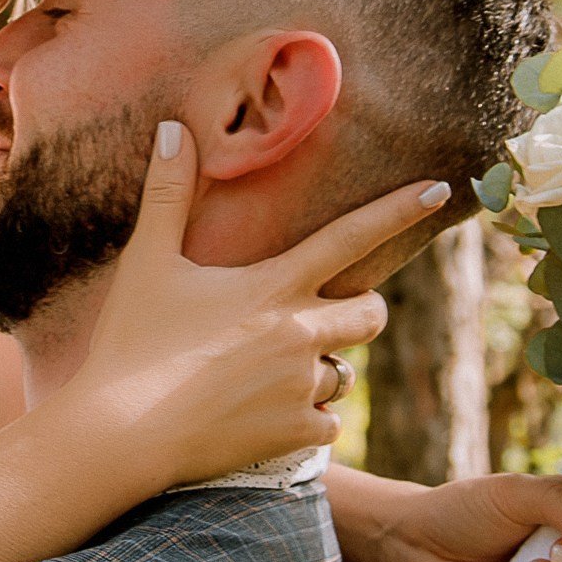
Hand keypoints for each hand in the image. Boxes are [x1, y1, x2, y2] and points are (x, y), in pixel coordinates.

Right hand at [61, 125, 448, 493]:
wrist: (121, 434)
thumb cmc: (130, 344)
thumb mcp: (146, 263)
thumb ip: (167, 195)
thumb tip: (174, 128)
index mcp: (274, 285)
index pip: (351, 236)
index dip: (398, 210)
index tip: (439, 190)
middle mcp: (300, 332)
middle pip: (371, 314)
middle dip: (361, 311)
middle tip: (324, 315)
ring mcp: (301, 386)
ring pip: (346, 374)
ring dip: (324, 369)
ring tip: (272, 373)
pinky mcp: (294, 433)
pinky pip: (328, 424)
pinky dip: (307, 419)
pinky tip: (265, 416)